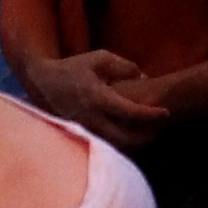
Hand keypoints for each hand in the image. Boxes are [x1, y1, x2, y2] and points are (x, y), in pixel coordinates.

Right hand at [26, 47, 169, 143]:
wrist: (40, 84)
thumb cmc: (73, 68)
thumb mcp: (99, 59)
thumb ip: (124, 66)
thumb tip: (145, 77)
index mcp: (97, 97)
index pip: (129, 111)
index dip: (151, 114)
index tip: (166, 113)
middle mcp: (90, 118)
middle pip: (125, 139)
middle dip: (147, 137)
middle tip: (161, 130)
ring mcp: (84, 131)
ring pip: (115, 148)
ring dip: (134, 145)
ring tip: (149, 136)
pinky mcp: (80, 137)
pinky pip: (105, 147)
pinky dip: (120, 145)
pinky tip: (130, 138)